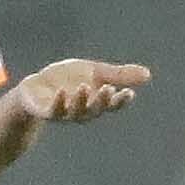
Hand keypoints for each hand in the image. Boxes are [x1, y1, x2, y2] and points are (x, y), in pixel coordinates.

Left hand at [9, 54, 149, 124]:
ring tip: (84, 88)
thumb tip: (148, 75)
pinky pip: (53, 111)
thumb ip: (118, 74)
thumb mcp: (94, 72)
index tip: (128, 92)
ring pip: (75, 112)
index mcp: (96, 101)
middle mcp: (82, 110)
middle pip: (95, 109)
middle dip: (102, 100)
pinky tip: (61, 93)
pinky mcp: (45, 111)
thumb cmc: (67, 80)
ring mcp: (64, 112)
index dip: (120, 100)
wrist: (36, 86)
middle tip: (109, 89)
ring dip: (80, 101)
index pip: (112, 104)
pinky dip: (58, 103)